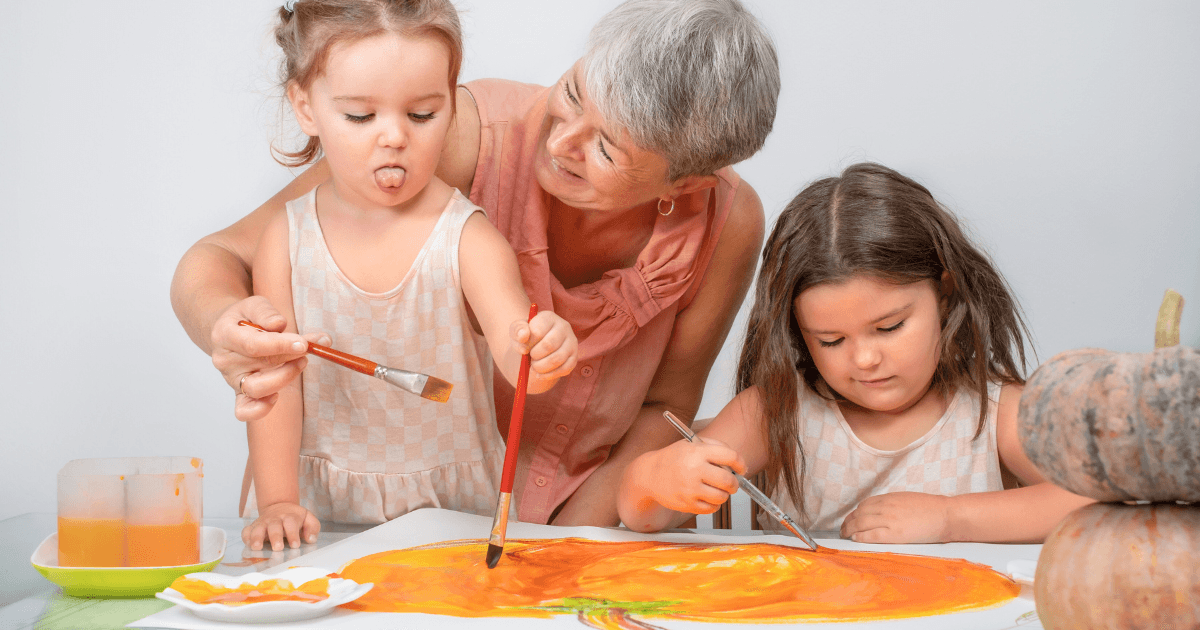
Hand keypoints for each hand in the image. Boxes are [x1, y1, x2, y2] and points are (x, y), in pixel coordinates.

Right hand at [210, 296, 327, 420]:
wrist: (226, 332)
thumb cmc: (244, 318)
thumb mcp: (254, 305)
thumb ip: (267, 313)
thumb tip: (280, 324)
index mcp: (225, 335)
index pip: (254, 344)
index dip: (281, 345)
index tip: (304, 344)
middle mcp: (226, 360)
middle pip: (260, 366)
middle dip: (290, 358)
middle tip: (307, 349)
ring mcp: (231, 379)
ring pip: (256, 389)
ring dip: (284, 378)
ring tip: (300, 363)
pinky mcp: (239, 393)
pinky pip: (244, 410)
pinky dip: (260, 409)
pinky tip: (276, 397)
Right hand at [241, 502, 320, 551]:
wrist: (279, 506)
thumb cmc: (295, 518)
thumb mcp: (308, 518)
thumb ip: (313, 527)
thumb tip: (311, 539)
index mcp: (289, 517)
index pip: (291, 524)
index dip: (293, 534)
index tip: (295, 545)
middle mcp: (275, 519)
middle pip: (274, 526)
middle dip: (275, 537)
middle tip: (278, 548)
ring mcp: (263, 523)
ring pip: (258, 528)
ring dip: (256, 537)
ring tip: (257, 547)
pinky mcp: (253, 527)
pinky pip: (247, 531)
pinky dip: (246, 537)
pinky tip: (248, 545)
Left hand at [510, 310, 577, 385]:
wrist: (536, 349)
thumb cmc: (526, 338)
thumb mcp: (517, 331)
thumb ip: (517, 331)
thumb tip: (523, 337)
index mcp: (548, 317)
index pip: (537, 331)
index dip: (528, 344)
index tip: (523, 349)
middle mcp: (563, 327)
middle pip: (549, 345)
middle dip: (535, 356)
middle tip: (530, 358)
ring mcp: (571, 342)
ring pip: (557, 359)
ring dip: (541, 367)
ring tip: (534, 367)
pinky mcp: (574, 357)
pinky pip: (564, 369)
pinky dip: (549, 375)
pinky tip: (540, 374)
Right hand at [637, 437, 745, 514]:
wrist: (649, 475)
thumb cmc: (673, 458)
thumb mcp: (691, 444)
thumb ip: (715, 447)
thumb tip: (738, 462)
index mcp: (697, 452)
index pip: (731, 456)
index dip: (741, 464)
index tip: (741, 468)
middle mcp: (694, 470)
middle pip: (729, 481)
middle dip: (734, 483)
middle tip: (731, 482)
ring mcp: (690, 489)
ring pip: (722, 497)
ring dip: (724, 494)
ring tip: (716, 489)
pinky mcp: (687, 504)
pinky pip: (711, 508)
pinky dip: (713, 504)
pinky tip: (706, 496)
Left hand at [840, 492, 952, 542]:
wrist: (945, 515)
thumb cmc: (929, 508)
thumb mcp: (906, 499)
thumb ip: (890, 503)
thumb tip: (878, 510)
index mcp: (889, 498)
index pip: (864, 505)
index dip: (854, 513)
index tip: (850, 519)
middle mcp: (886, 507)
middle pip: (859, 514)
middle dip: (848, 522)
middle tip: (843, 529)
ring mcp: (889, 520)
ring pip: (861, 523)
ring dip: (850, 530)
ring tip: (845, 535)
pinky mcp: (894, 534)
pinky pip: (871, 535)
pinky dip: (860, 536)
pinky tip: (855, 539)